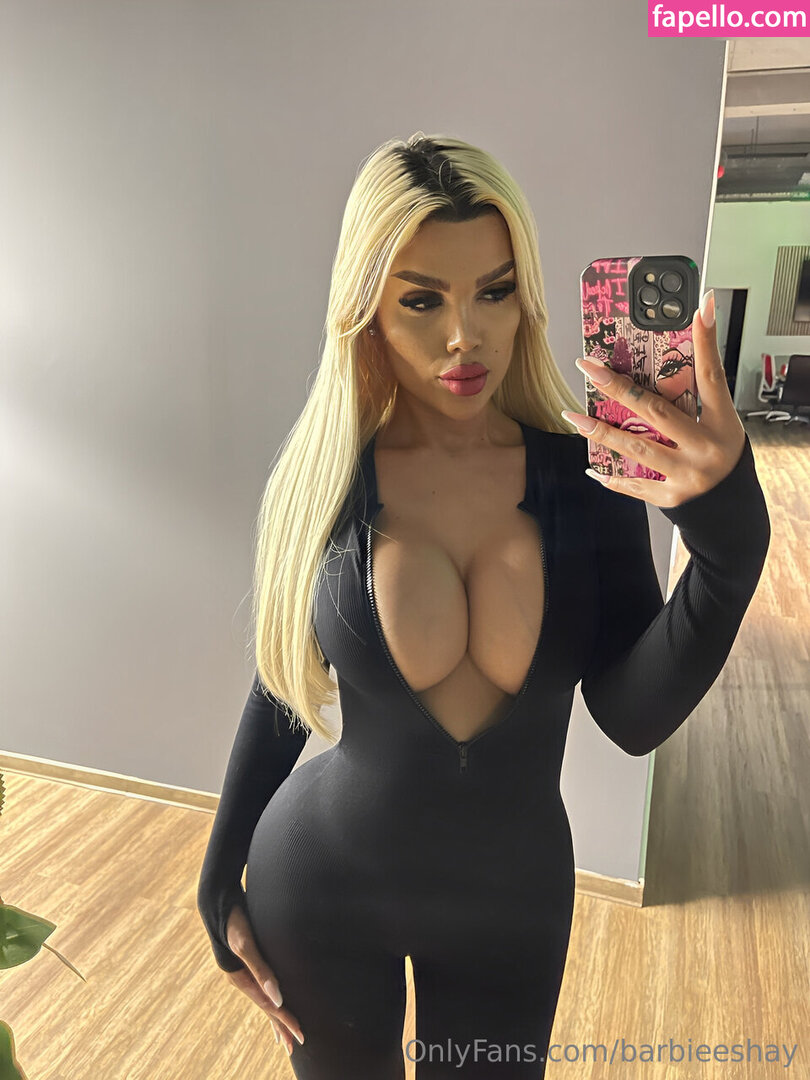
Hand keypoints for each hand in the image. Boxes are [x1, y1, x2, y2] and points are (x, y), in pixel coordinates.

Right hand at [224, 902, 304, 1056]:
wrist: (220, 899)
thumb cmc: (234, 920)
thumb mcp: (245, 944)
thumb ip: (261, 969)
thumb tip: (278, 998)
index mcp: (240, 979)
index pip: (268, 1006)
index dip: (285, 1020)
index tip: (301, 1035)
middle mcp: (243, 977)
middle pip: (265, 1006)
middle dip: (281, 1025)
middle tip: (295, 1044)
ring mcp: (245, 969)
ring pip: (264, 997)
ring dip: (276, 1014)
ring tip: (285, 1032)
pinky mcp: (250, 958)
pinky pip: (263, 983)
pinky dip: (271, 995)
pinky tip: (276, 997)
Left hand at [562, 291, 746, 508]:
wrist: (730, 509)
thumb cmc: (720, 455)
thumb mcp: (720, 423)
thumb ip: (695, 398)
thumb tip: (670, 359)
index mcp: (722, 422)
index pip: (712, 375)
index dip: (706, 340)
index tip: (700, 306)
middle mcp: (706, 447)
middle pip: (656, 411)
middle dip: (617, 388)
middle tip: (588, 367)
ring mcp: (688, 474)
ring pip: (637, 447)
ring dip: (600, 431)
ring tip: (573, 416)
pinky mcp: (671, 498)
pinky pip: (634, 484)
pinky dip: (611, 476)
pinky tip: (591, 466)